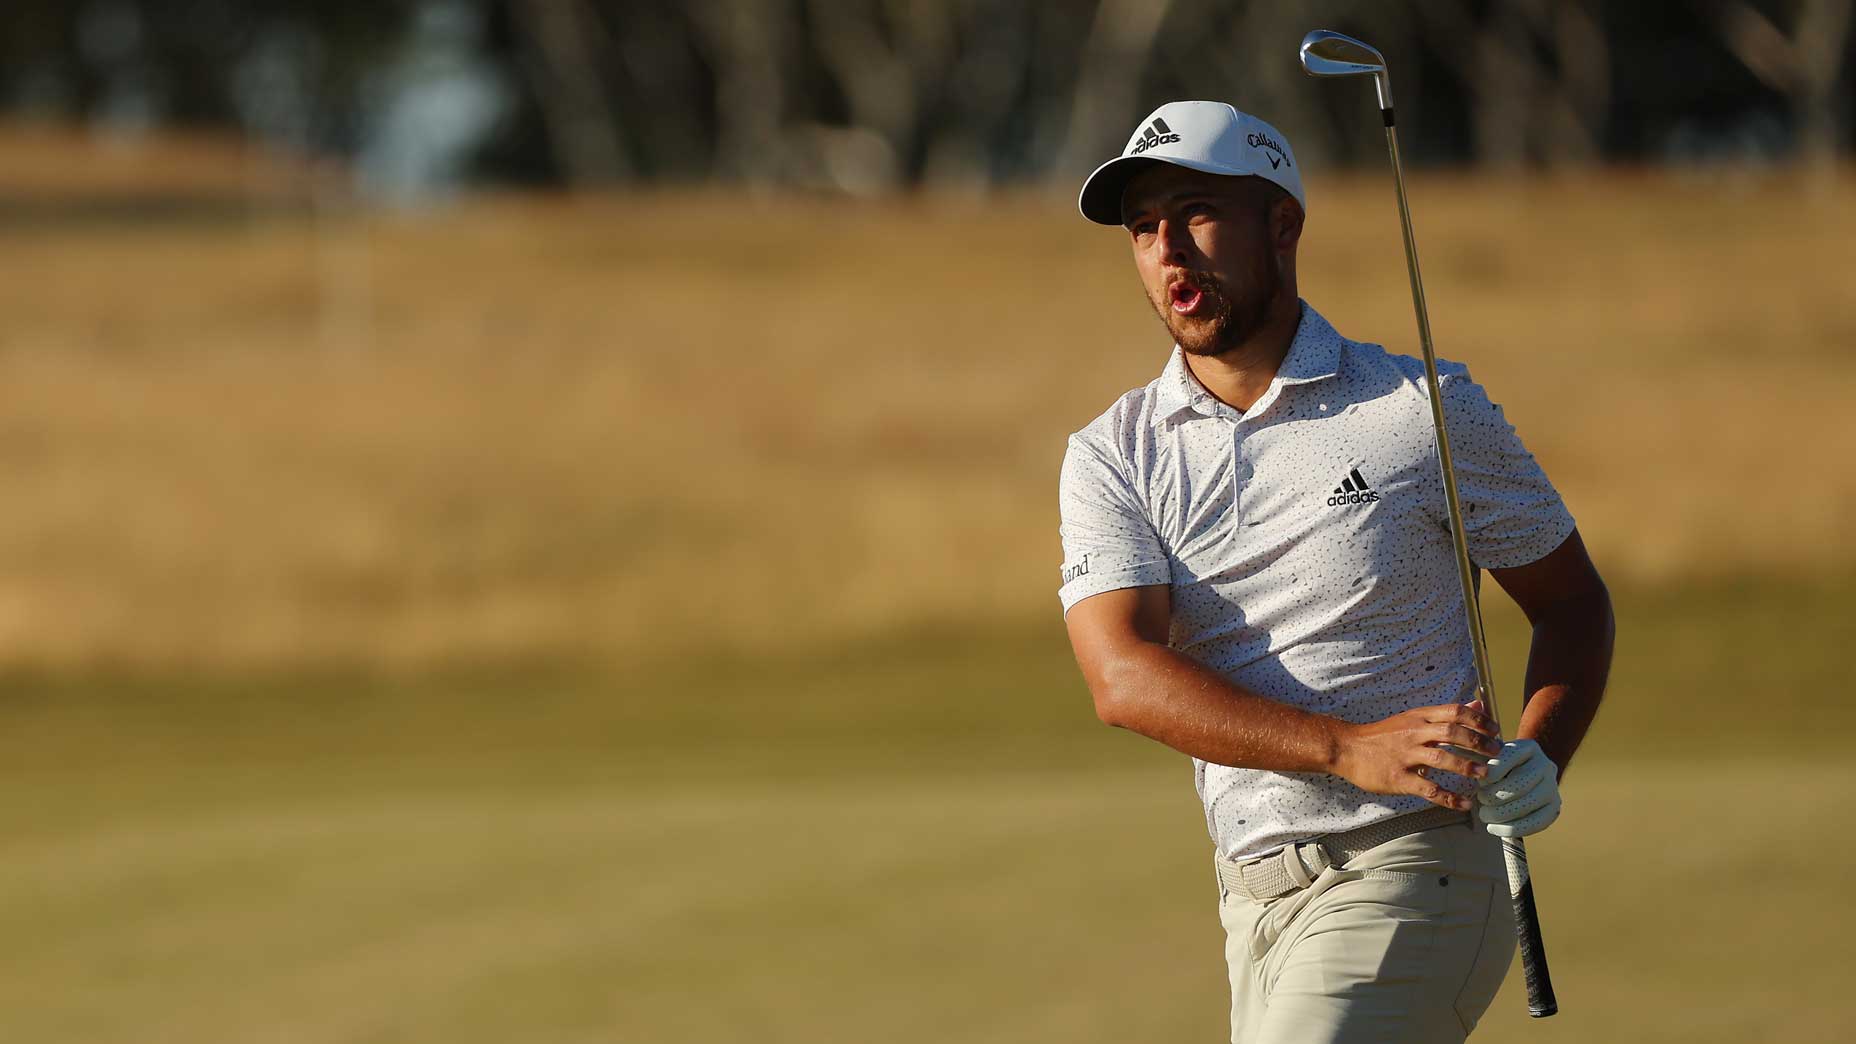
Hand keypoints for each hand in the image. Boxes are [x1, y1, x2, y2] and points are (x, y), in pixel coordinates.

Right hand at [1334, 699, 1502, 812]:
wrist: (1347, 748)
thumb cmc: (1383, 736)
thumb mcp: (1413, 719)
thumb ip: (1446, 715)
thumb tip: (1478, 706)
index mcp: (1418, 717)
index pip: (1454, 712)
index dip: (1478, 720)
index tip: (1495, 731)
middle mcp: (1413, 733)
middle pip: (1452, 732)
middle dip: (1478, 742)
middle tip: (1497, 752)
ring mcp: (1404, 755)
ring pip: (1441, 758)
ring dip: (1466, 766)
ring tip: (1484, 774)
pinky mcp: (1397, 778)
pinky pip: (1427, 788)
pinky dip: (1448, 797)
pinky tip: (1464, 804)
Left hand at [1475, 739, 1560, 836]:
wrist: (1524, 775)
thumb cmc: (1498, 766)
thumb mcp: (1489, 756)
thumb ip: (1479, 761)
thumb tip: (1471, 771)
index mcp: (1528, 747)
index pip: (1509, 759)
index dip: (1490, 773)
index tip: (1480, 782)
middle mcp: (1545, 765)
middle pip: (1518, 785)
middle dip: (1492, 796)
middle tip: (1480, 799)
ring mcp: (1552, 787)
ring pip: (1525, 805)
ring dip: (1499, 814)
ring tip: (1485, 814)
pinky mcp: (1554, 808)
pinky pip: (1535, 823)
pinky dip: (1510, 829)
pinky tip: (1493, 828)